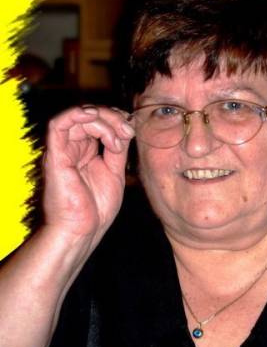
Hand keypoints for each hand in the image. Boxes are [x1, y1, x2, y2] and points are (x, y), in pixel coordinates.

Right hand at [42, 105, 134, 246]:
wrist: (83, 231)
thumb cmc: (96, 208)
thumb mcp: (115, 172)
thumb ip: (117, 149)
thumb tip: (126, 127)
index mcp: (85, 151)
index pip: (96, 121)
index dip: (115, 117)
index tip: (132, 129)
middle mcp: (72, 147)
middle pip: (88, 115)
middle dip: (112, 117)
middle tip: (128, 130)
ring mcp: (62, 151)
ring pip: (77, 116)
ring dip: (102, 120)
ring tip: (117, 138)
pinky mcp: (55, 156)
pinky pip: (58, 125)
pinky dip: (76, 115)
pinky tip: (94, 118)